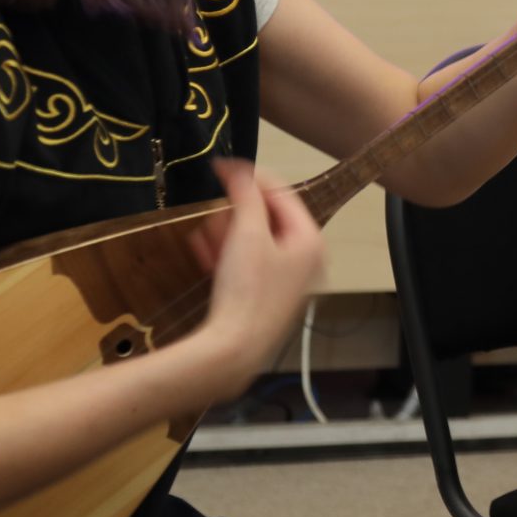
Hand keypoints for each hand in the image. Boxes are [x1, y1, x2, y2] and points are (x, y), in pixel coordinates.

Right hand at [185, 161, 325, 397]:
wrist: (234, 348)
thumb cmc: (246, 291)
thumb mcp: (247, 233)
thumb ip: (245, 194)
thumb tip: (237, 168)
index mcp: (311, 241)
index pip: (283, 193)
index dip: (250, 177)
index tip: (220, 168)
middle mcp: (308, 260)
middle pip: (267, 218)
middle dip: (234, 215)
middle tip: (213, 216)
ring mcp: (290, 280)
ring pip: (254, 241)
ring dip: (226, 234)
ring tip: (205, 240)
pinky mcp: (270, 296)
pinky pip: (249, 263)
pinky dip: (228, 256)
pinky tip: (207, 257)